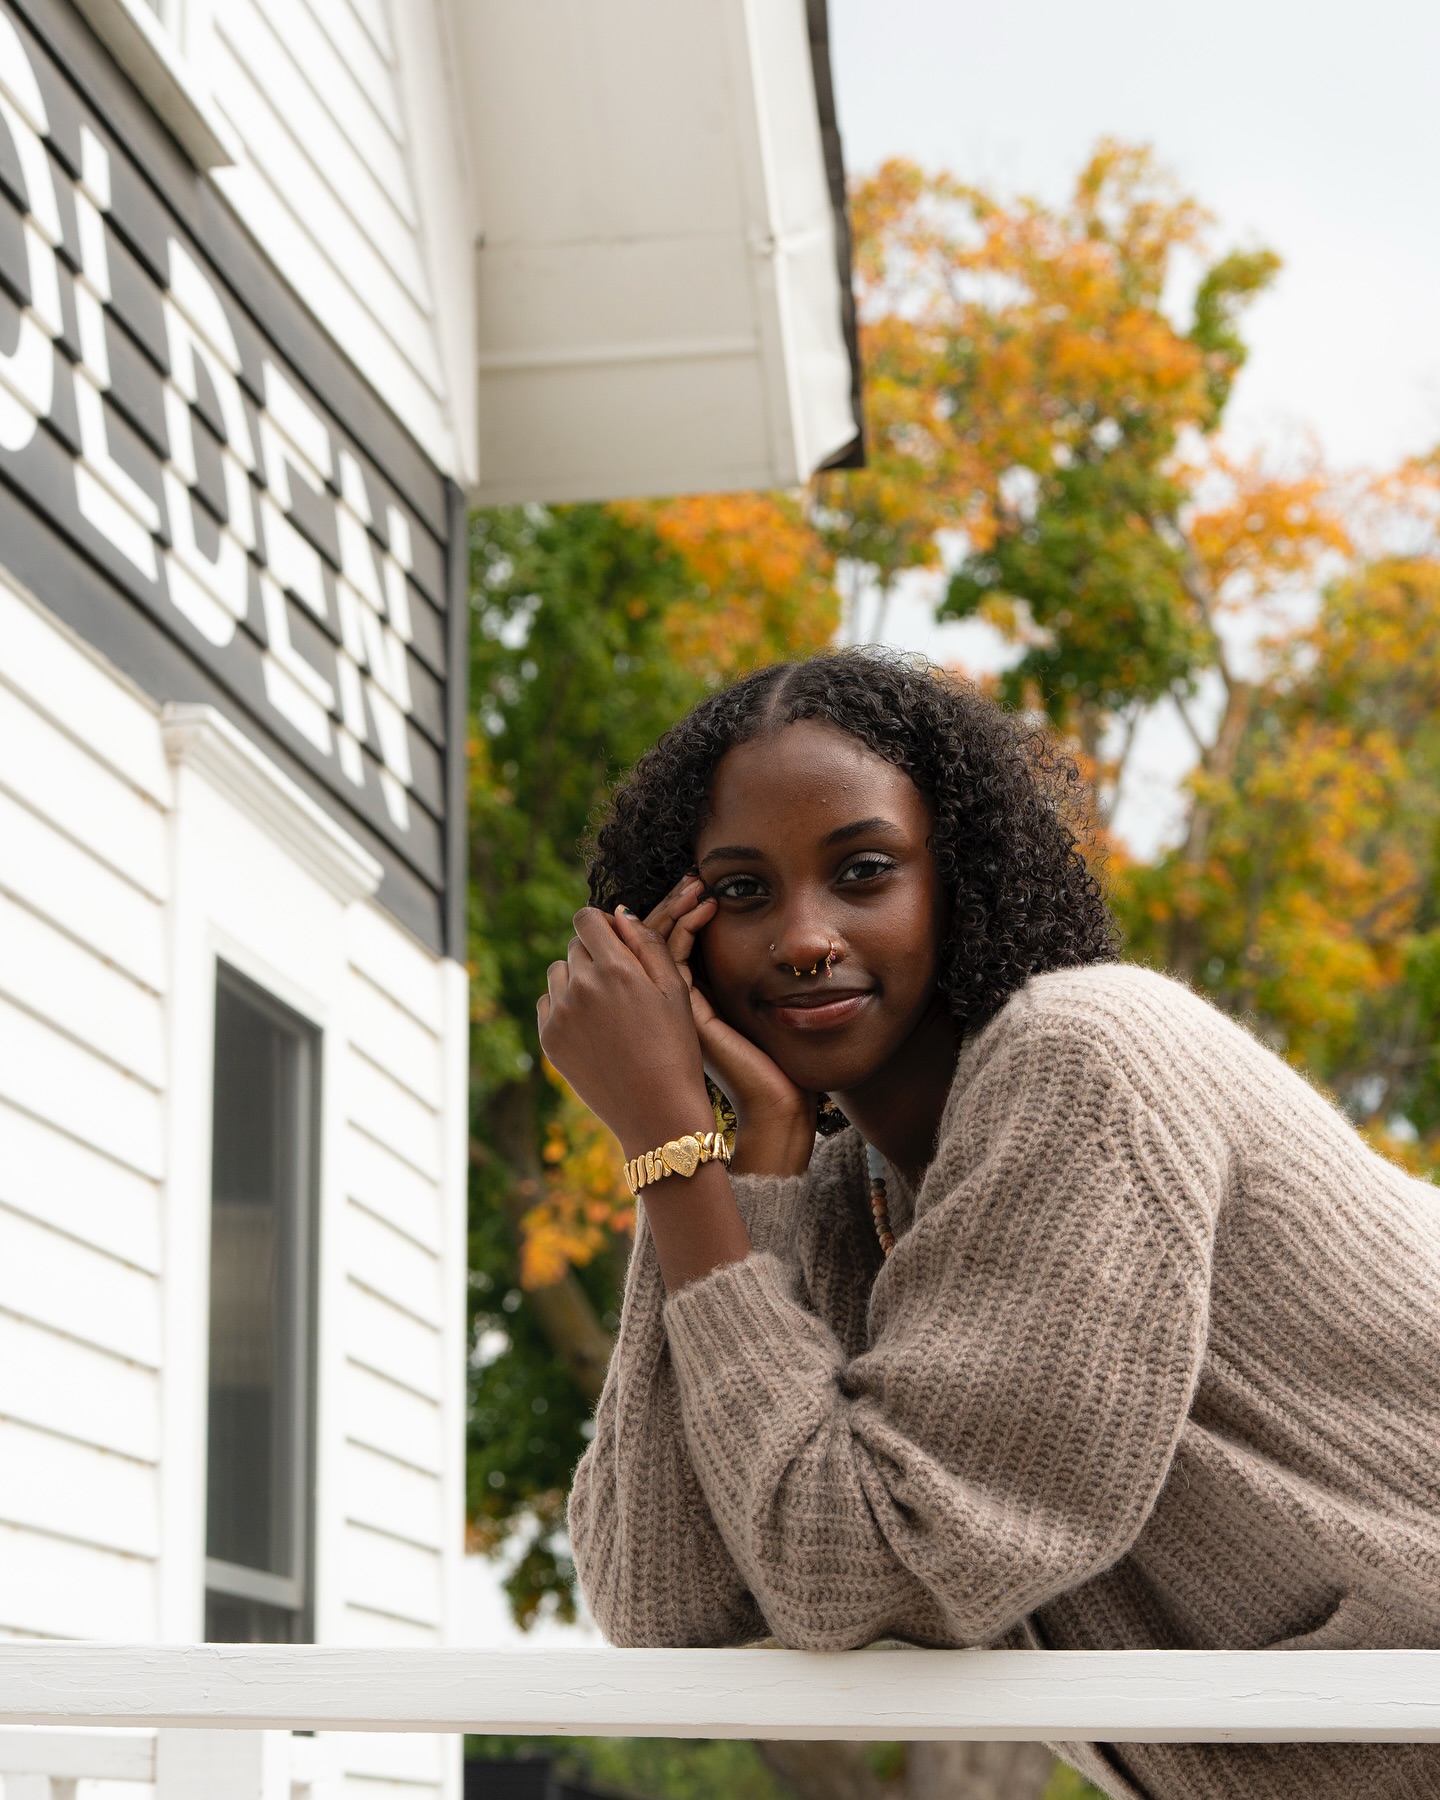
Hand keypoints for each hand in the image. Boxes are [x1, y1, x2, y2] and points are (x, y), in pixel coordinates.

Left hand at [537, 905, 712, 1157]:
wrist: (657, 1112)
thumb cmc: (676, 1048)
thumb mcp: (675, 990)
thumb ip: (647, 944)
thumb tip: (620, 914)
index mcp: (615, 968)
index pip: (586, 918)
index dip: (602, 924)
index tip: (617, 941)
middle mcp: (581, 986)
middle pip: (574, 946)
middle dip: (595, 954)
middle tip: (622, 983)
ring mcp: (560, 1015)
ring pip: (558, 973)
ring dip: (578, 978)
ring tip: (608, 1007)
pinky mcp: (550, 1039)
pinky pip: (548, 1003)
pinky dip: (565, 1006)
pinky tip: (593, 1027)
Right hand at [644, 878, 815, 1177]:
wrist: (774, 1105)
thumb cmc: (773, 1065)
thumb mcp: (748, 1009)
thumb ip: (731, 978)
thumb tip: (737, 929)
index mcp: (681, 1005)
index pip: (664, 946)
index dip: (675, 913)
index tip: (696, 884)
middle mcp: (669, 1008)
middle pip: (652, 943)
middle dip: (670, 905)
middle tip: (690, 875)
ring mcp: (672, 1010)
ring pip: (655, 949)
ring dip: (674, 910)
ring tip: (695, 883)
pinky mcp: (687, 1012)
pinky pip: (673, 962)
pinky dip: (684, 930)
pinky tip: (703, 909)